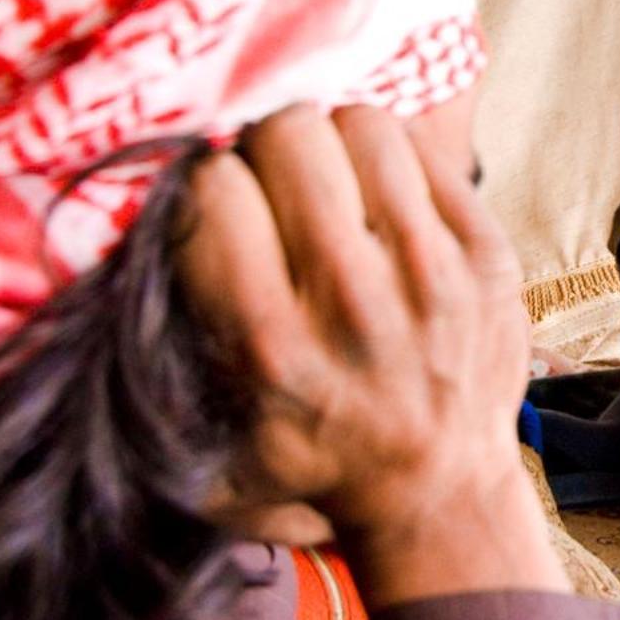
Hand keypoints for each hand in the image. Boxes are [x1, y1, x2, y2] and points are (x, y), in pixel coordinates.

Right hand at [176, 105, 565, 607]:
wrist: (440, 495)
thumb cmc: (314, 463)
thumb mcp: (213, 446)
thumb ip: (163, 360)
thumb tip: (130, 242)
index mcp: (272, 344)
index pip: (214, 189)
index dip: (211, 186)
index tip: (226, 211)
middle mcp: (353, 301)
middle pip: (289, 133)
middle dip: (272, 151)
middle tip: (281, 188)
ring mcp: (433, 275)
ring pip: (364, 124)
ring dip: (339, 147)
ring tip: (338, 189)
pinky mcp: (490, 257)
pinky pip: (428, 149)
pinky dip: (399, 165)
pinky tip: (388, 206)